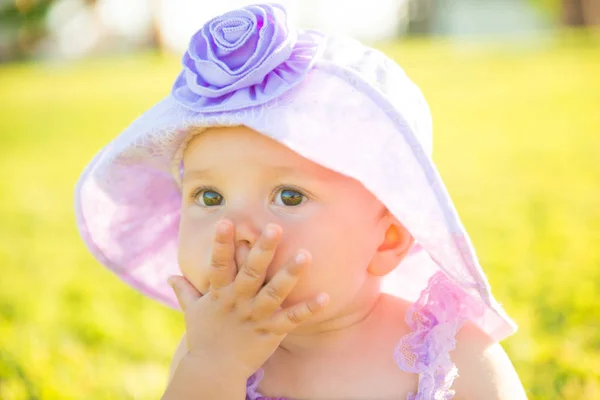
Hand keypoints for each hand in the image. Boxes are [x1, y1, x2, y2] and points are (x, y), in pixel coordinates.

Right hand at [166, 219, 329, 377]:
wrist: (213, 371)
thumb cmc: (204, 338)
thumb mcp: (192, 312)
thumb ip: (185, 291)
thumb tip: (170, 276)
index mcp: (219, 294)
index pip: (219, 265)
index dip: (221, 244)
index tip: (227, 221)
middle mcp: (238, 302)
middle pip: (251, 273)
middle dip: (262, 250)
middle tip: (275, 228)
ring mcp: (255, 316)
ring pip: (274, 293)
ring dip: (290, 274)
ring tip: (305, 255)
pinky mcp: (270, 331)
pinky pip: (292, 319)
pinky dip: (308, 309)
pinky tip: (325, 296)